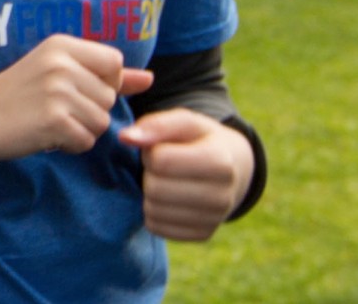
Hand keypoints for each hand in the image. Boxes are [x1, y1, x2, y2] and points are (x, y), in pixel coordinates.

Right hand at [0, 35, 153, 162]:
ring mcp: (57, 90)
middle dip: (89, 111)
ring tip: (50, 122)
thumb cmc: (16, 96)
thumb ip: (104, 74)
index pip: (114, 62)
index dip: (104, 83)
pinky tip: (46, 136)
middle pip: (109, 97)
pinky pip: (86, 141)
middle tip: (54, 110)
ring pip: (101, 121)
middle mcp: (61, 63)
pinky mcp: (53, 119)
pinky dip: (69, 145)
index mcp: (61, 45)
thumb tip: (149, 78)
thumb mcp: (57, 73)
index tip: (77, 90)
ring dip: (80, 130)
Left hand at [121, 109, 254, 241]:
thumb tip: (125, 137)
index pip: (161, 161)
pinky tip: (169, 199)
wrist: (232, 169)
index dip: (151, 152)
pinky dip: (154, 212)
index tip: (162, 149)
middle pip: (155, 189)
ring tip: (167, 181)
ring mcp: (214, 220)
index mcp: (220, 162)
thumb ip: (156, 125)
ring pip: (153, 211)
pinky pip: (156, 227)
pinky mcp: (202, 235)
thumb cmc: (201, 140)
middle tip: (163, 167)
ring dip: (150, 194)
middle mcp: (223, 196)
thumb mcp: (185, 123)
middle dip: (150, 174)